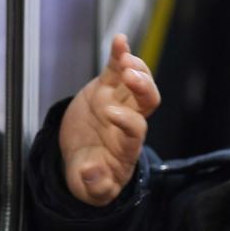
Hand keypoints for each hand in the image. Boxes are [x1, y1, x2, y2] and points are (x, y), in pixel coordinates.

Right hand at [59, 34, 159, 205]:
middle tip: (129, 77)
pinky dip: (120, 55)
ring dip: (135, 67)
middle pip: (147, 101)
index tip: (111, 116)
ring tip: (124, 59)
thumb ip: (94, 185)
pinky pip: (118, 70)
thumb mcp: (90, 190)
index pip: (136, 131)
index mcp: (125, 148)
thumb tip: (90, 172)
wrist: (82, 162)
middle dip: (143, 87)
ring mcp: (119, 103)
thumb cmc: (91, 178)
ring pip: (137, 81)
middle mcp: (128, 122)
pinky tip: (119, 40)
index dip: (128, 121)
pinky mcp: (107, 90)